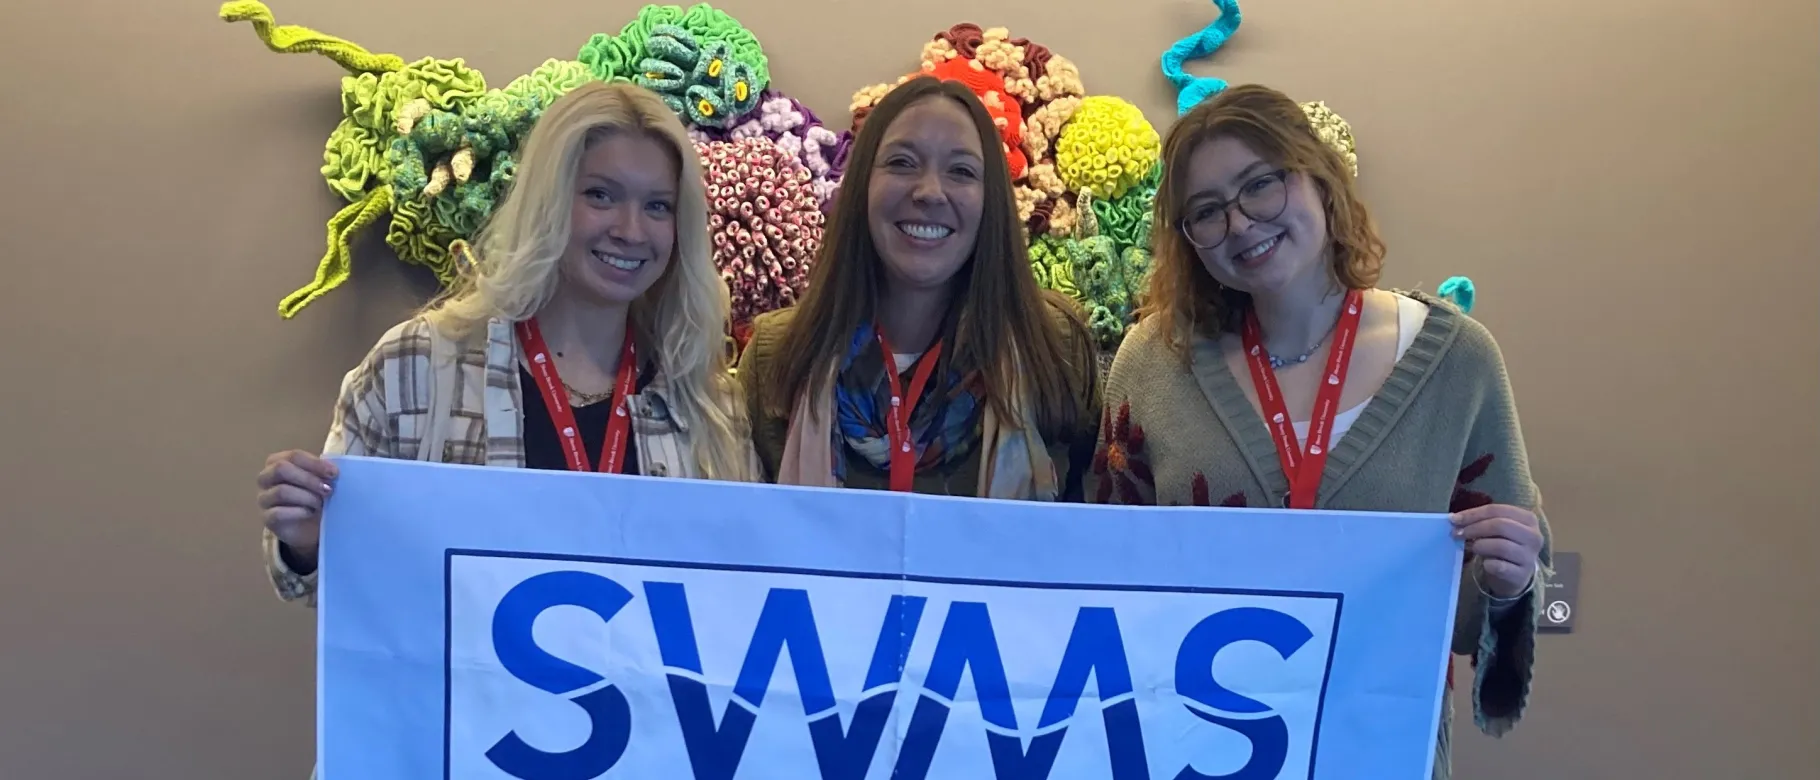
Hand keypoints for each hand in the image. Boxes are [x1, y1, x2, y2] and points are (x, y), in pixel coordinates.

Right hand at [257, 450, 337, 564]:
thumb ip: (323, 473)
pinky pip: (278, 512)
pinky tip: (310, 513)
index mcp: (278, 462)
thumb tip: (333, 471)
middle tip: (327, 490)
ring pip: (281, 491)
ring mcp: (263, 498)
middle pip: (281, 469)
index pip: (294, 456)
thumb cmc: (314, 497)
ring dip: (306, 497)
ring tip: (320, 504)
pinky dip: (298, 512)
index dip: (315, 463)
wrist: (309, 526)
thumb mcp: (321, 482)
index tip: (334, 473)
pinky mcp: (266, 518)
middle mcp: (265, 478)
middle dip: (308, 479)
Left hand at [1450, 504, 1542, 598]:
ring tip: (1472, 548)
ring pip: (1500, 546)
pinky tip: (1485, 563)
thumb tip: (1455, 519)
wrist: (1515, 575)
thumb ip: (1481, 520)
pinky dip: (1487, 564)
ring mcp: (1530, 557)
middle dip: (1474, 528)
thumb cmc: (1503, 545)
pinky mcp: (1522, 575)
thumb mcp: (1498, 529)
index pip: (1498, 510)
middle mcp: (1534, 536)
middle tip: (1457, 533)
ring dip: (1479, 546)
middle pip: (1500, 525)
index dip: (1473, 513)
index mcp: (1528, 519)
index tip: (1454, 519)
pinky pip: (1499, 566)